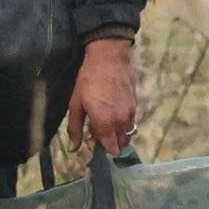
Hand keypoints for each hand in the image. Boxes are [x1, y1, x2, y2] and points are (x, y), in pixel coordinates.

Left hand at [61, 35, 139, 156]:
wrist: (109, 58)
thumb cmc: (89, 79)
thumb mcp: (76, 104)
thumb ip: (75, 129)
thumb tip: (73, 149)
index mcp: (105, 123)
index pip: (110, 149)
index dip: (100, 149)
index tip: (90, 141)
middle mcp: (121, 121)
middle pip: (120, 144)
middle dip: (109, 143)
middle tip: (95, 131)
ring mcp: (130, 113)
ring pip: (127, 134)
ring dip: (117, 134)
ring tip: (105, 123)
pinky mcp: (135, 105)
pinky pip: (131, 123)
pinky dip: (123, 124)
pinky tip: (113, 113)